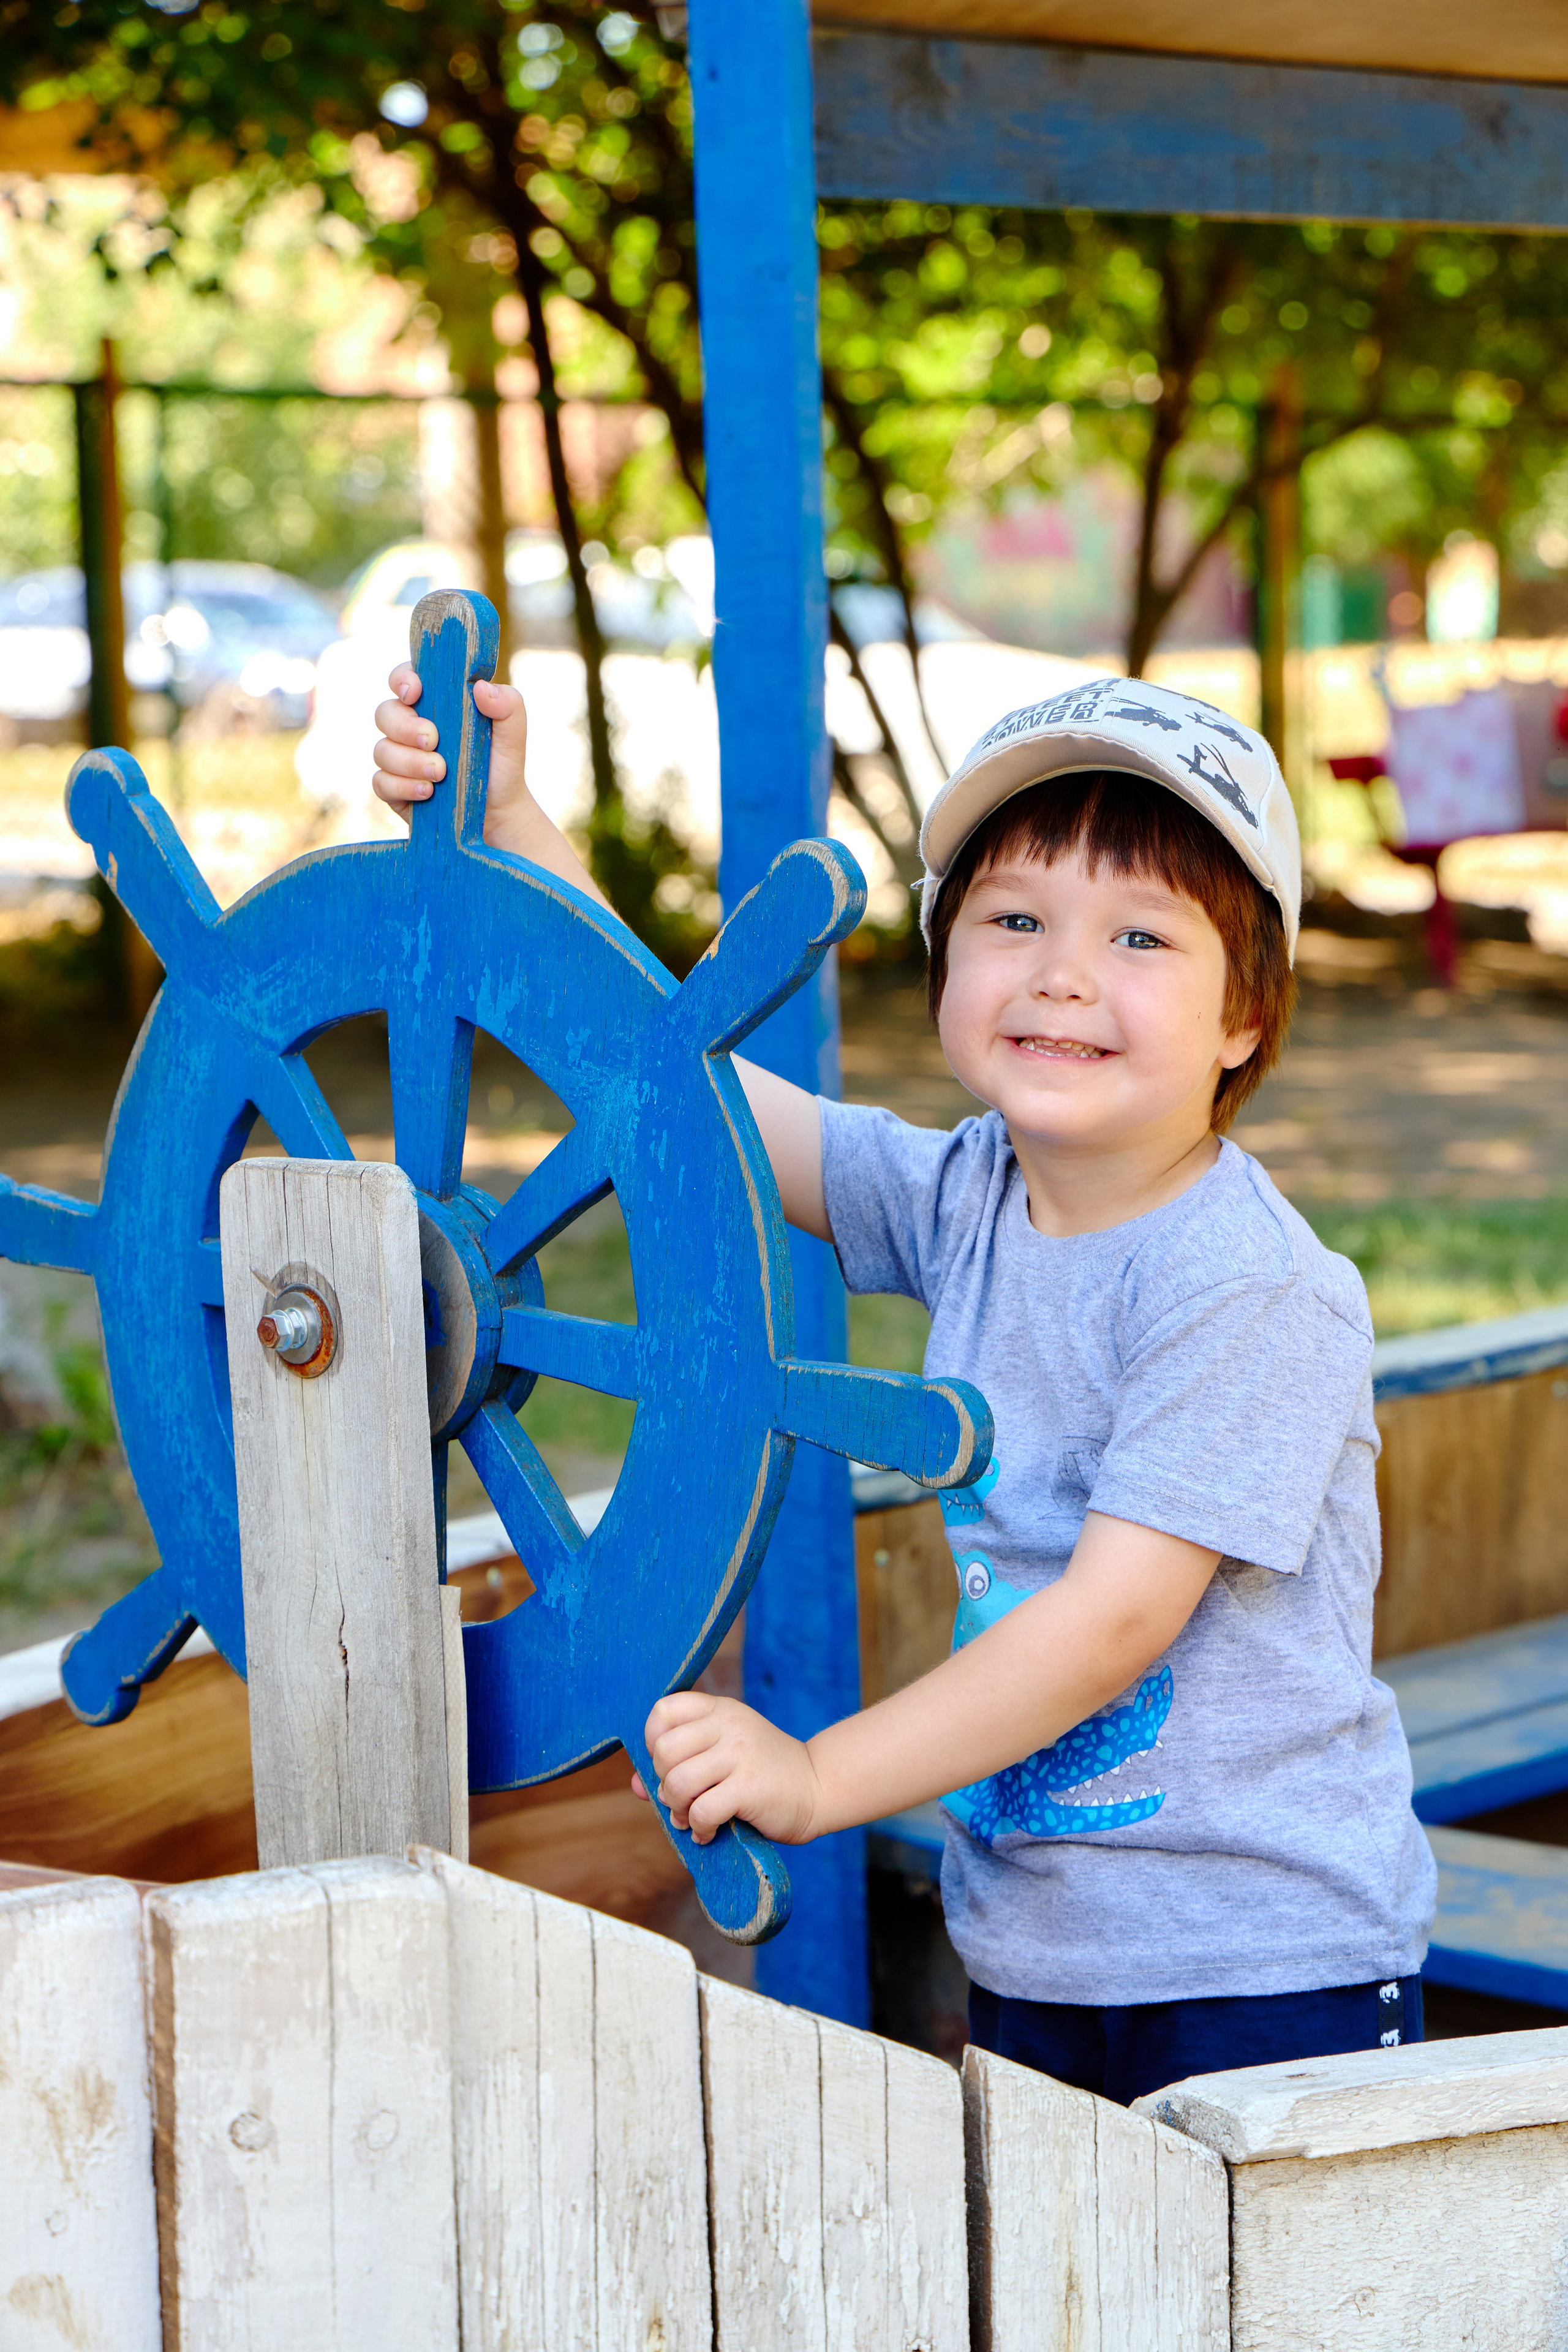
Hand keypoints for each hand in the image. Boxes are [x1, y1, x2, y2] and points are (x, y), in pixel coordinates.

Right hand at [372, 665, 531, 842]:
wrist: (499, 812)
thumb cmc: (500, 766)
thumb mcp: (512, 735)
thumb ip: (507, 705)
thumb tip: (481, 688)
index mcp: (434, 704)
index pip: (404, 679)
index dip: (402, 679)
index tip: (414, 693)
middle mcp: (409, 727)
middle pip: (385, 713)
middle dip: (405, 727)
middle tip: (433, 741)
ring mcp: (399, 758)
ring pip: (382, 750)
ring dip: (409, 761)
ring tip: (440, 773)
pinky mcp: (394, 788)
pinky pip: (381, 782)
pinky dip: (402, 786)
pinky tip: (427, 792)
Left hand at [634, 1691, 823, 1844]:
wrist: (817, 1787)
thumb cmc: (761, 1773)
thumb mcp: (722, 1755)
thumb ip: (680, 1764)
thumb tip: (636, 1785)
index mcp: (719, 1710)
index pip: (663, 1711)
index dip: (653, 1741)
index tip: (670, 1764)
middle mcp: (729, 1726)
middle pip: (665, 1751)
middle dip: (665, 1783)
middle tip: (682, 1799)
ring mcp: (740, 1754)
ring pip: (678, 1783)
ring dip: (678, 1809)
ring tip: (692, 1818)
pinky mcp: (749, 1787)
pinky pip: (702, 1810)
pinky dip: (699, 1829)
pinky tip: (709, 1832)